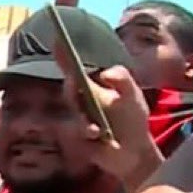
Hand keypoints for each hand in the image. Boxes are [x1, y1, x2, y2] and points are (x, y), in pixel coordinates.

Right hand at [66, 65, 160, 185]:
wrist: (135, 152)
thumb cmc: (132, 120)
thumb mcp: (133, 95)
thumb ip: (122, 79)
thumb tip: (105, 73)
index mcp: (92, 86)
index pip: (74, 68)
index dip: (64, 55)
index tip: (58, 40)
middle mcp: (81, 101)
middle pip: (70, 90)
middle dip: (73, 89)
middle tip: (76, 85)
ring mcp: (77, 119)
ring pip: (74, 113)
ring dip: (83, 121)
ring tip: (95, 130)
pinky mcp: (76, 138)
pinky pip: (74, 133)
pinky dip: (86, 134)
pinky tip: (97, 137)